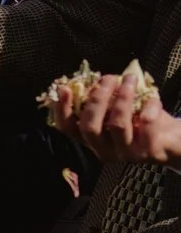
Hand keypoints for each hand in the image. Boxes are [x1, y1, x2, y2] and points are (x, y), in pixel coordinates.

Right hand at [61, 73, 180, 166]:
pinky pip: (146, 123)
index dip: (62, 110)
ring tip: (130, 79)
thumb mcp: (120, 112)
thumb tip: (97, 80)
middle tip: (108, 78)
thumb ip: (106, 101)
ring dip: (123, 97)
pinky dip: (150, 106)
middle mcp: (105, 151)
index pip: (69, 129)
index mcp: (93, 141)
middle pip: (90, 127)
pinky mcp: (148, 152)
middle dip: (97, 98)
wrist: (175, 142)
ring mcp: (126, 154)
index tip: (64, 88)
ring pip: (117, 124)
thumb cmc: (144, 123)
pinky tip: (153, 98)